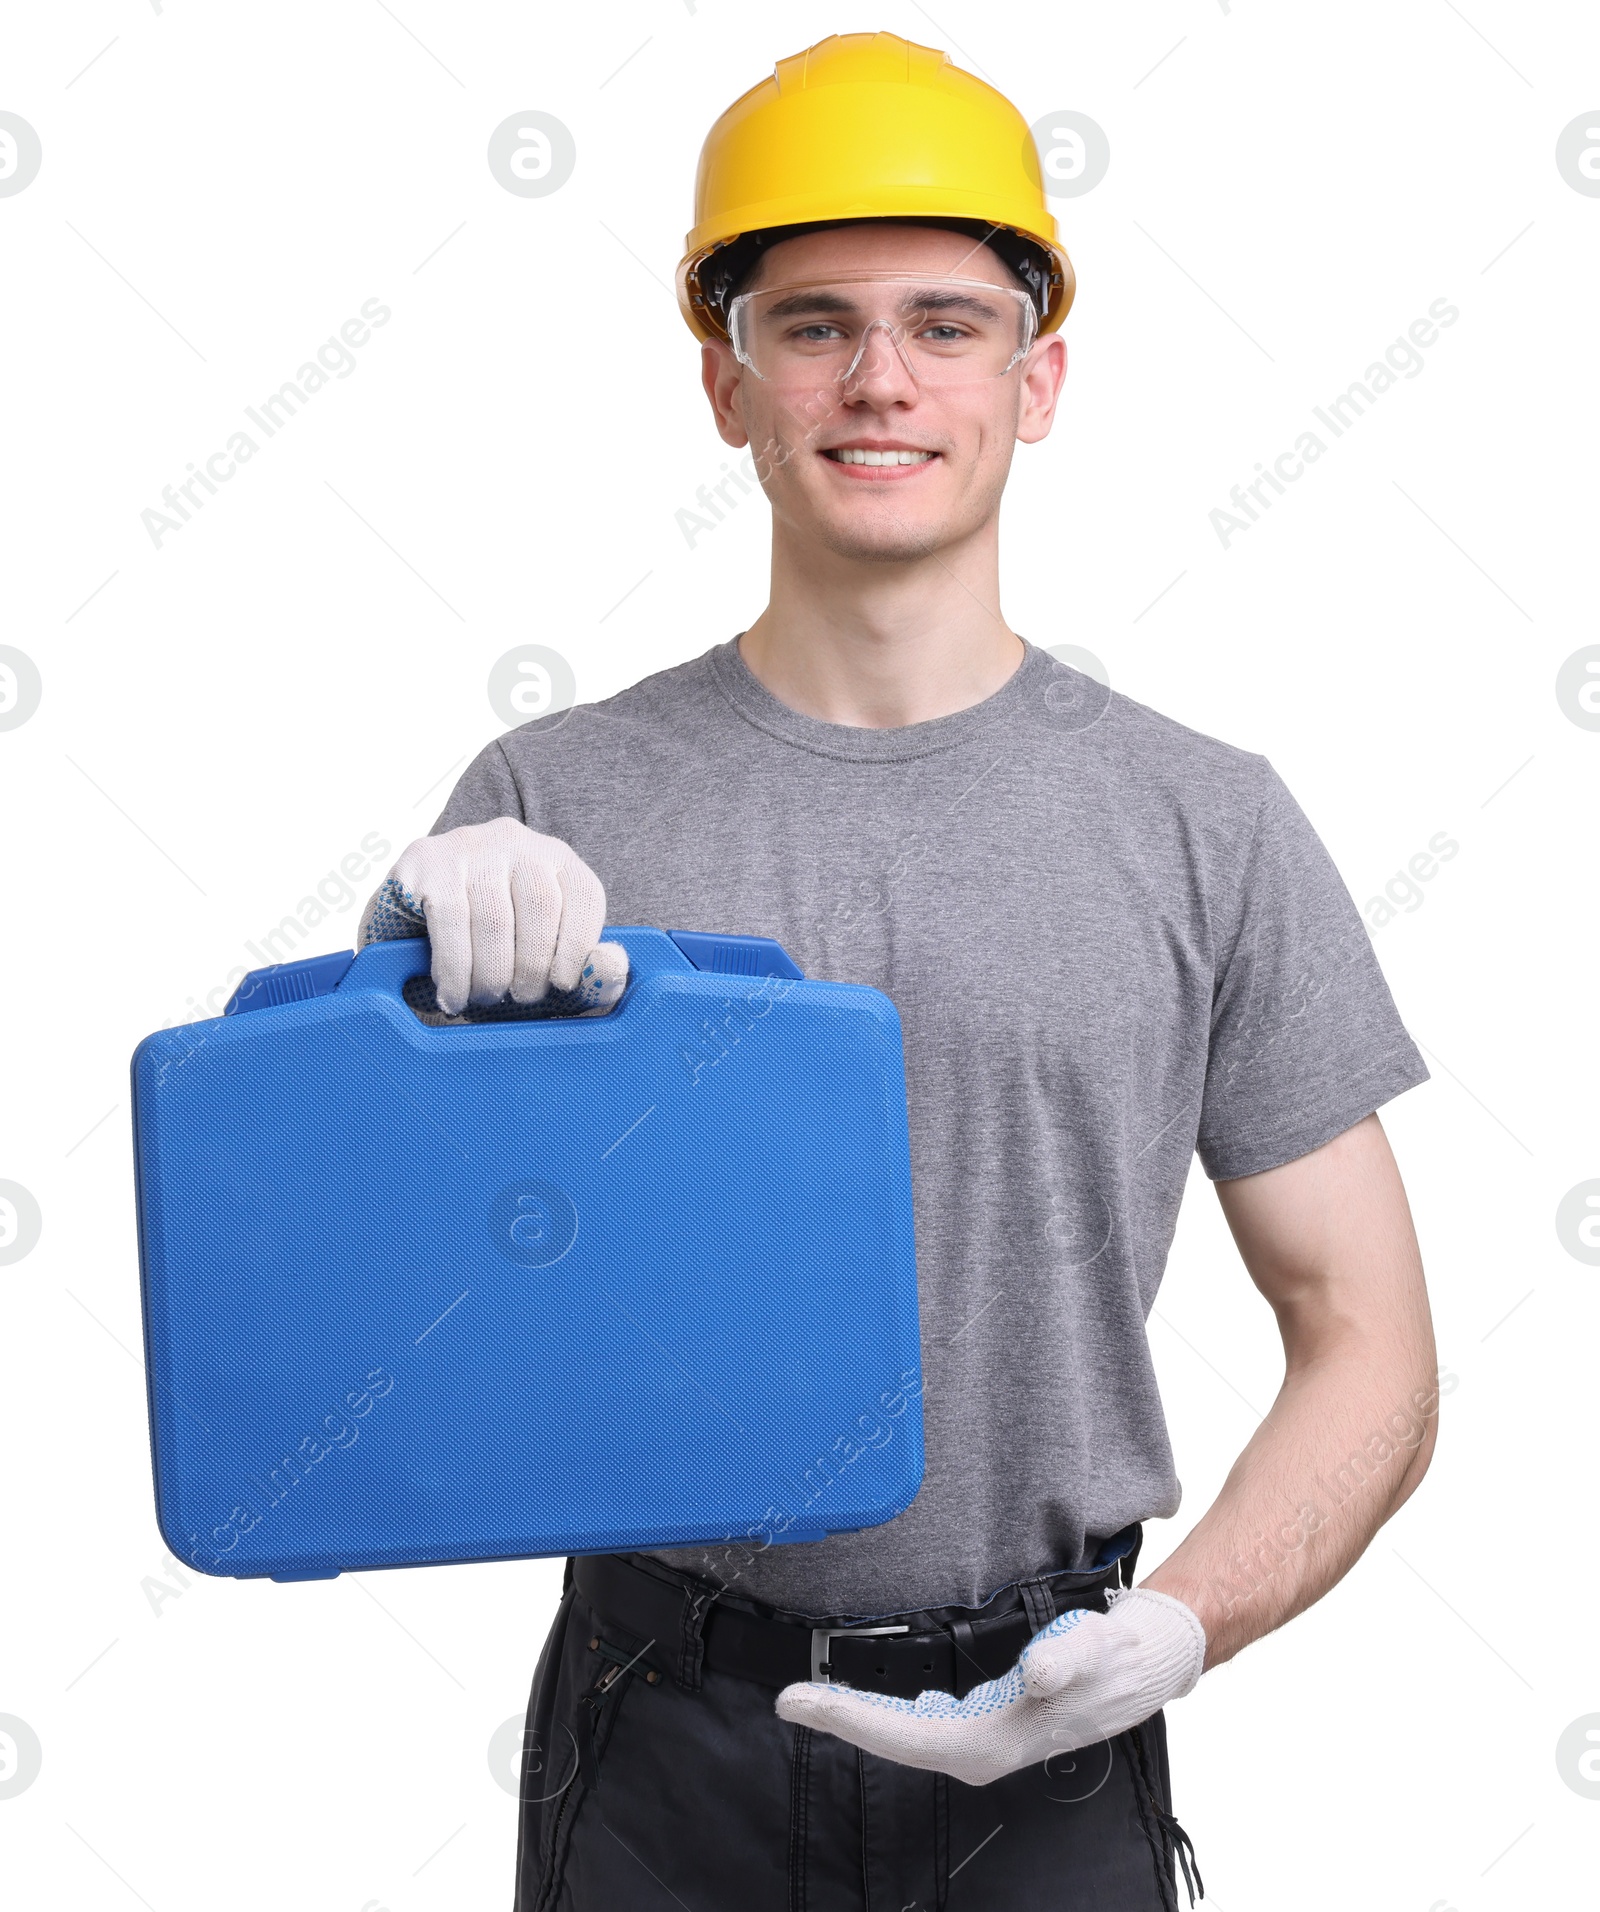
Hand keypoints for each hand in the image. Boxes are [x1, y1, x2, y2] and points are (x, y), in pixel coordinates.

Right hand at [357, 818, 627, 1016]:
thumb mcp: (541, 949)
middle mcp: (518, 841)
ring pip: (494, 918)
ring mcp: (471, 846)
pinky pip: (450, 920)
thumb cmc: (490, 940)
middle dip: (531, 967)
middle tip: (519, 998)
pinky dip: (455, 968)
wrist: (411, 911)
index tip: (561, 986)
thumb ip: (585, 965)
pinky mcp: (428, 860)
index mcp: (557, 858)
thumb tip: (614, 968)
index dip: (578, 948)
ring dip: (490, 974)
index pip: (584, 896)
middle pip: (541, 907)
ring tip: (483, 999)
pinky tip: (453, 993)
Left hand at [774, 1587, 1204, 1787]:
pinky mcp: (987, 1721)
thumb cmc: (1116, 1659)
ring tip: (815, 1696)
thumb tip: (1037, 1673)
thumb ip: (1068, 1658)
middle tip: (790, 1698)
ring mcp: (984, 1737)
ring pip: (905, 1732)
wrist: (1143, 1664)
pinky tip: (876, 1695)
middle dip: (842, 1720)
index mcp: (995, 1743)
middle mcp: (982, 1749)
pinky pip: (923, 1722)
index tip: (801, 1701)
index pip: (905, 1737)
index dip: (849, 1720)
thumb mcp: (1095, 1649)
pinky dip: (890, 1708)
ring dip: (862, 1716)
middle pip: (894, 1739)